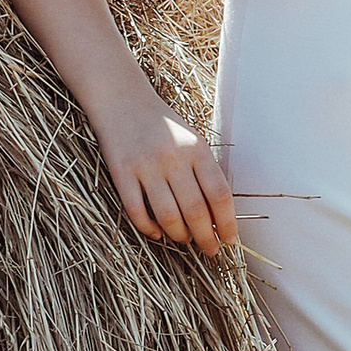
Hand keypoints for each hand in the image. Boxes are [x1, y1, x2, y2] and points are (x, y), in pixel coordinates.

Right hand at [96, 102, 238, 257]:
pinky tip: (157, 232)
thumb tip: (218, 215)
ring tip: (184, 241)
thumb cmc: (162, 125)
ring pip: (169, 216)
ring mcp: (146, 166)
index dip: (227, 223)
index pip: (219, 195)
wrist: (122, 100)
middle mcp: (173, 158)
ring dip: (180, 236)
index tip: (229, 240)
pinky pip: (137, 211)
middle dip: (206, 238)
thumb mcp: (192, 140)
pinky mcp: (122, 172)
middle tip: (209, 250)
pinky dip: (148, 228)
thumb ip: (205, 172)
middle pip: (196, 211)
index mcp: (196, 149)